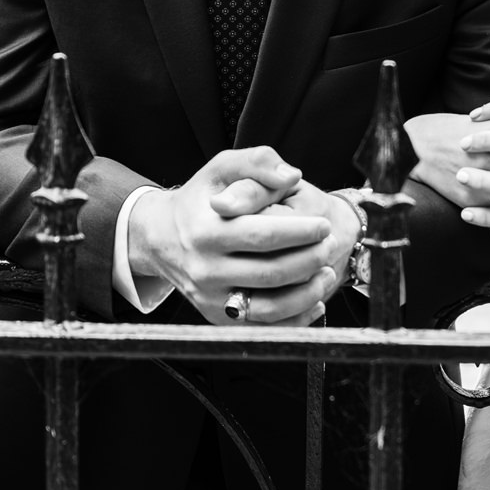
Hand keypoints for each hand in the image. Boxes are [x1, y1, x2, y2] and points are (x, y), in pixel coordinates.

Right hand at [128, 148, 343, 325]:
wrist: (160, 237)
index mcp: (206, 231)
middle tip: (329, 245)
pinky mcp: (217, 317)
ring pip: (270, 308)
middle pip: (272, 273)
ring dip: (308, 292)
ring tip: (326, 272)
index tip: (323, 225)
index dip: (301, 232)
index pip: (264, 236)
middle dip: (311, 260)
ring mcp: (210, 298)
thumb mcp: (221, 168)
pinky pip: (263, 328)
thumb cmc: (199, 200)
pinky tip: (313, 299)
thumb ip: (257, 161)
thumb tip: (291, 176)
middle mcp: (205, 269)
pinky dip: (296, 318)